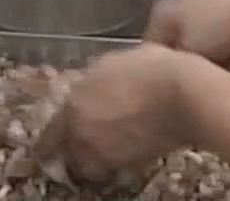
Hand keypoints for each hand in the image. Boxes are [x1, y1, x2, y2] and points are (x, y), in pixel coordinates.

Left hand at [38, 44, 192, 181]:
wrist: (183, 95)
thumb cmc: (151, 68)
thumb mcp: (113, 62)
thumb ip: (93, 81)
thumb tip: (91, 89)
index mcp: (74, 104)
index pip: (50, 135)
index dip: (47, 145)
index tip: (46, 151)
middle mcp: (82, 133)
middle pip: (66, 158)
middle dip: (68, 158)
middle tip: (74, 156)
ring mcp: (105, 151)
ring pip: (87, 167)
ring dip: (89, 164)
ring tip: (101, 155)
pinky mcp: (129, 163)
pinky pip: (112, 168)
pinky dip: (113, 164)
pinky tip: (124, 152)